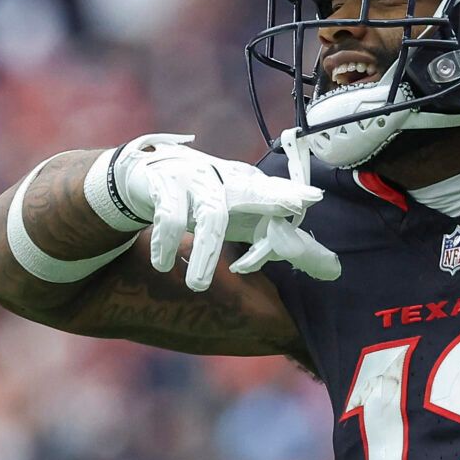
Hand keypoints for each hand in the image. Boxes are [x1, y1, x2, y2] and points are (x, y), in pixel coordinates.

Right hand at [110, 134, 337, 289]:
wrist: (144, 172)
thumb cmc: (201, 199)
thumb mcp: (234, 214)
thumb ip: (266, 235)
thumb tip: (311, 264)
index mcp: (246, 184)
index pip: (274, 192)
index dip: (292, 196)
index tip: (314, 199)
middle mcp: (225, 178)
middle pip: (253, 190)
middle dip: (272, 198)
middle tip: (293, 207)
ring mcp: (195, 179)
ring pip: (210, 217)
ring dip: (205, 254)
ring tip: (198, 286)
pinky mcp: (165, 185)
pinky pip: (170, 217)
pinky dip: (166, 243)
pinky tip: (162, 264)